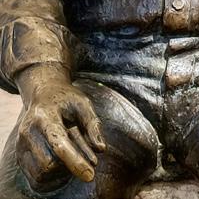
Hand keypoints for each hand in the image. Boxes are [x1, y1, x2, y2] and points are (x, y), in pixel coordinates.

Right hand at [15, 65, 104, 186]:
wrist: (43, 95)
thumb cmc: (66, 99)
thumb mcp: (83, 104)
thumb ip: (93, 124)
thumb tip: (101, 149)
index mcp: (44, 116)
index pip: (59, 145)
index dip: (75, 162)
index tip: (90, 175)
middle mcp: (28, 132)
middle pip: (50, 164)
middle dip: (71, 164)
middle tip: (84, 152)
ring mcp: (20, 146)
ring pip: (42, 174)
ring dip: (62, 172)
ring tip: (72, 154)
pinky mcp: (19, 157)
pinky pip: (36, 179)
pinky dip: (52, 178)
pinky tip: (63, 165)